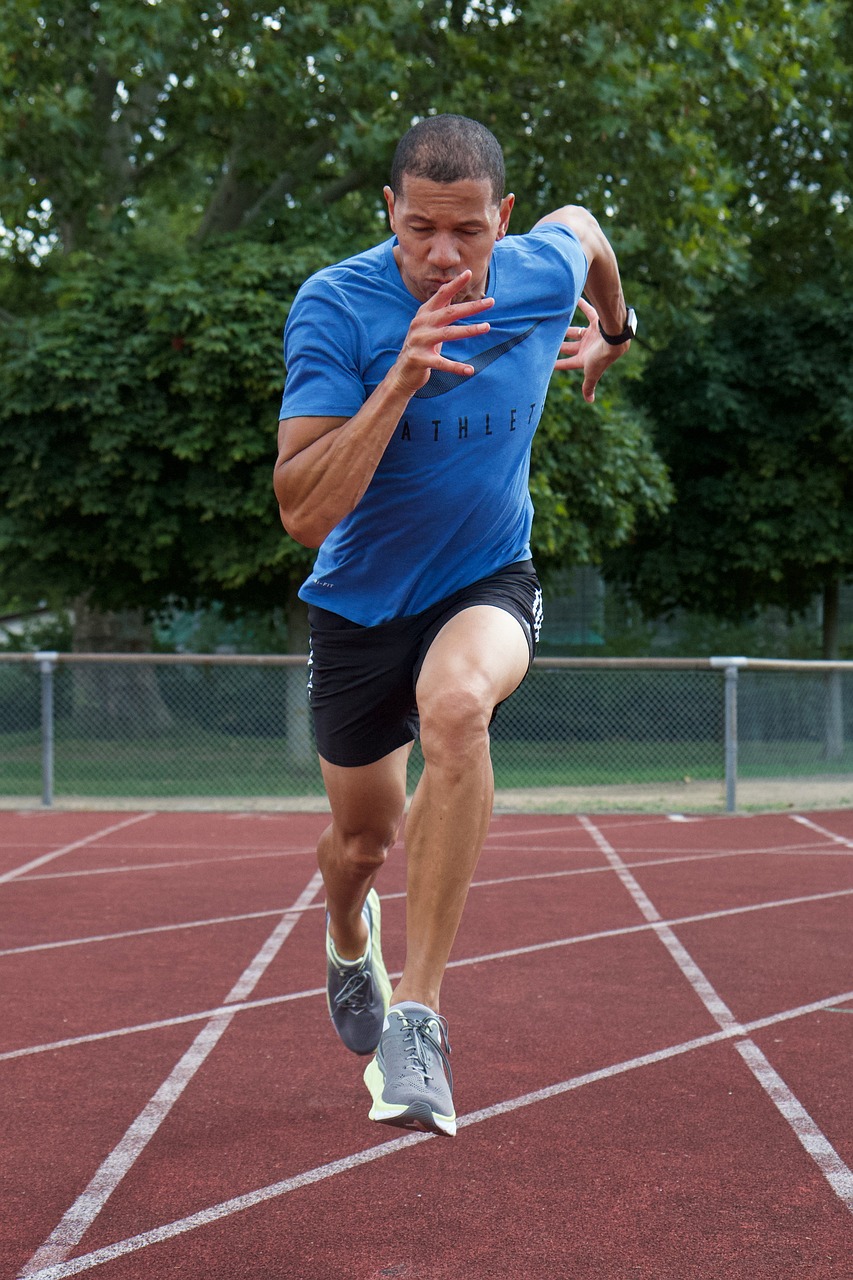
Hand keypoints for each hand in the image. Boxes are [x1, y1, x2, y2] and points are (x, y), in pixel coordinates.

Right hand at [390, 271, 494, 395]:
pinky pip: (442, 363)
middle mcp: (421, 324)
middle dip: (472, 306)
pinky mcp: (420, 360)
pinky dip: (457, 367)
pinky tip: (470, 370)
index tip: (469, 273)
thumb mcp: (428, 325)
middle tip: (491, 302)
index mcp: (424, 314)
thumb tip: (451, 291)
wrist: (402, 371)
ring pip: (449, 333)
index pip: (441, 295)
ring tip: (487, 327)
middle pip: (450, 312)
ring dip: (470, 330)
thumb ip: (439, 310)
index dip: (455, 284)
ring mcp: (419, 341)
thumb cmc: (421, 346)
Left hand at [553, 296, 629, 403]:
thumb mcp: (592, 373)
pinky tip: (576, 299)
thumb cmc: (603, 356)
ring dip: (565, 328)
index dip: (556, 363)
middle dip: (559, 345)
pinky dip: (583, 305)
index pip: (568, 363)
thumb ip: (589, 386)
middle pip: (569, 346)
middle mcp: (588, 347)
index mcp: (585, 359)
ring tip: (554, 322)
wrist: (615, 338)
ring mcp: (592, 334)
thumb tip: (590, 402)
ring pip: (575, 330)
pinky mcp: (597, 322)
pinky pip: (589, 312)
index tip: (544, 363)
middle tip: (545, 341)